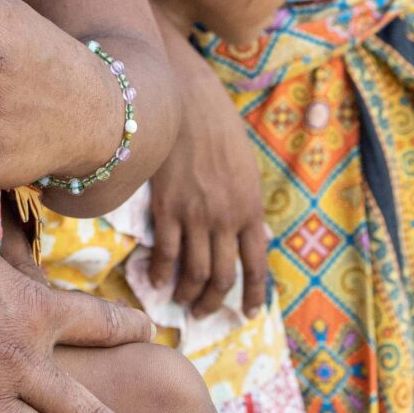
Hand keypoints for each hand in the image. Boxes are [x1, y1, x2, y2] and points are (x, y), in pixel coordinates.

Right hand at [147, 27, 269, 318]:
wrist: (186, 99)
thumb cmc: (218, 126)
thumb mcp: (244, 168)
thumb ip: (242, 204)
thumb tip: (238, 234)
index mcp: (251, 209)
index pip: (257, 265)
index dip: (254, 295)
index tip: (250, 313)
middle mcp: (226, 218)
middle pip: (222, 277)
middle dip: (214, 302)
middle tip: (204, 312)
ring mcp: (196, 214)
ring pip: (194, 272)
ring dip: (188, 295)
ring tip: (181, 303)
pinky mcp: (166, 207)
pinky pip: (166, 253)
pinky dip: (161, 274)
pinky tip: (157, 281)